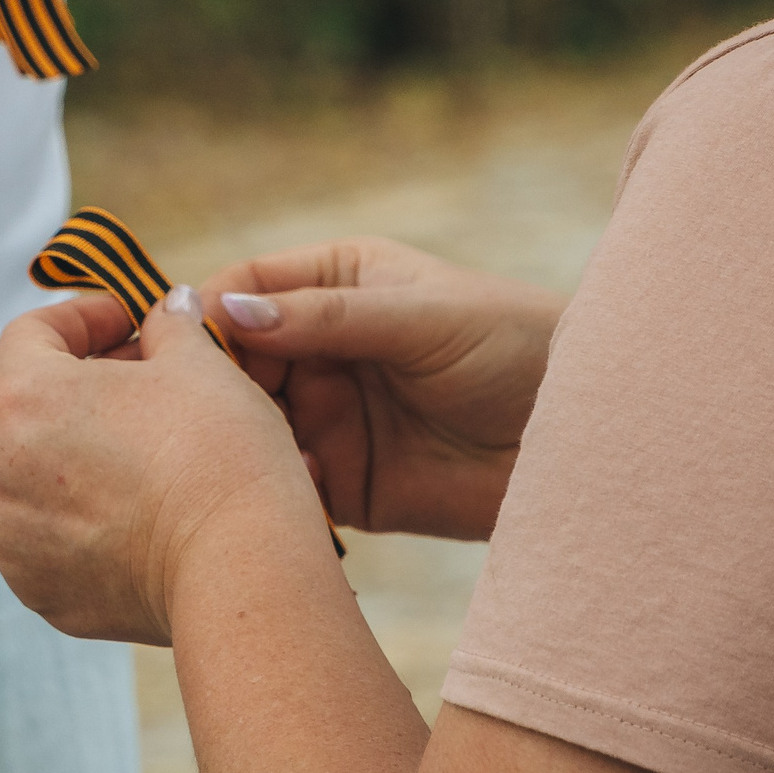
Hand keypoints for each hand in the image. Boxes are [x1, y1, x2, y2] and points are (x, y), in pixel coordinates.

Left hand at [0, 287, 328, 644]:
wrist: (242, 568)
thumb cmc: (218, 451)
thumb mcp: (199, 362)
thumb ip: (169, 325)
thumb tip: (168, 310)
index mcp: (21, 399)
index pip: (31, 334)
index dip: (84, 316)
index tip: (130, 321)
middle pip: (30, 407)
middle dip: (86, 385)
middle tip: (150, 379)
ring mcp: (12, 540)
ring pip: (38, 476)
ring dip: (83, 452)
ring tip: (149, 448)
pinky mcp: (40, 590)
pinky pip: (54, 536)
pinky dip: (87, 516)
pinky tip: (143, 508)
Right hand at [201, 239, 563, 541]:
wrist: (590, 440)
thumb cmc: (518, 347)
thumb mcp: (422, 319)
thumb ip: (328, 317)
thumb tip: (227, 311)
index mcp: (336, 283)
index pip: (246, 287)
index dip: (210, 312)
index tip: (182, 343)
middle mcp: (322, 348)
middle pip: (236, 362)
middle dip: (214, 384)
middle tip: (204, 409)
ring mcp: (331, 416)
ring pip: (251, 427)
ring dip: (240, 440)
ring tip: (246, 451)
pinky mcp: (347, 483)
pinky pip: (288, 486)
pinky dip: (276, 489)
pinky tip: (291, 487)